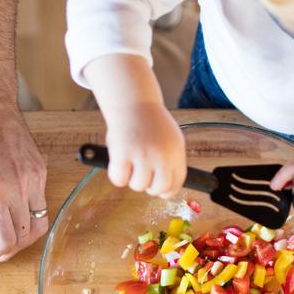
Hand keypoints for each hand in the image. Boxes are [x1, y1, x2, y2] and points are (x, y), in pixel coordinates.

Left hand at [0, 105, 47, 261]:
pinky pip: (41, 204)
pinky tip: (11, 206)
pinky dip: (27, 214)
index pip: (5, 242)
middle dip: (8, 248)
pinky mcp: (41, 171)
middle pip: (25, 238)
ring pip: (39, 224)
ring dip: (22, 235)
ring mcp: (34, 179)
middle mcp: (18, 189)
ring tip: (6, 229)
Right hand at [82, 54, 184, 198]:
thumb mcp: (171, 140)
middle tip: (142, 176)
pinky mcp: (123, 153)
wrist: (133, 102)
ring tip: (130, 163)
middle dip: (149, 187)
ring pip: (138, 186)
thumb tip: (166, 188)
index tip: (159, 190)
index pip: (176, 183)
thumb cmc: (150, 123)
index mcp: (176, 152)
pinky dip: (116, 175)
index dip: (166, 191)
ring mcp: (142, 154)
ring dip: (132, 179)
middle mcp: (162, 155)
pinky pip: (119, 179)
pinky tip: (119, 162)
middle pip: (158, 188)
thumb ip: (170, 162)